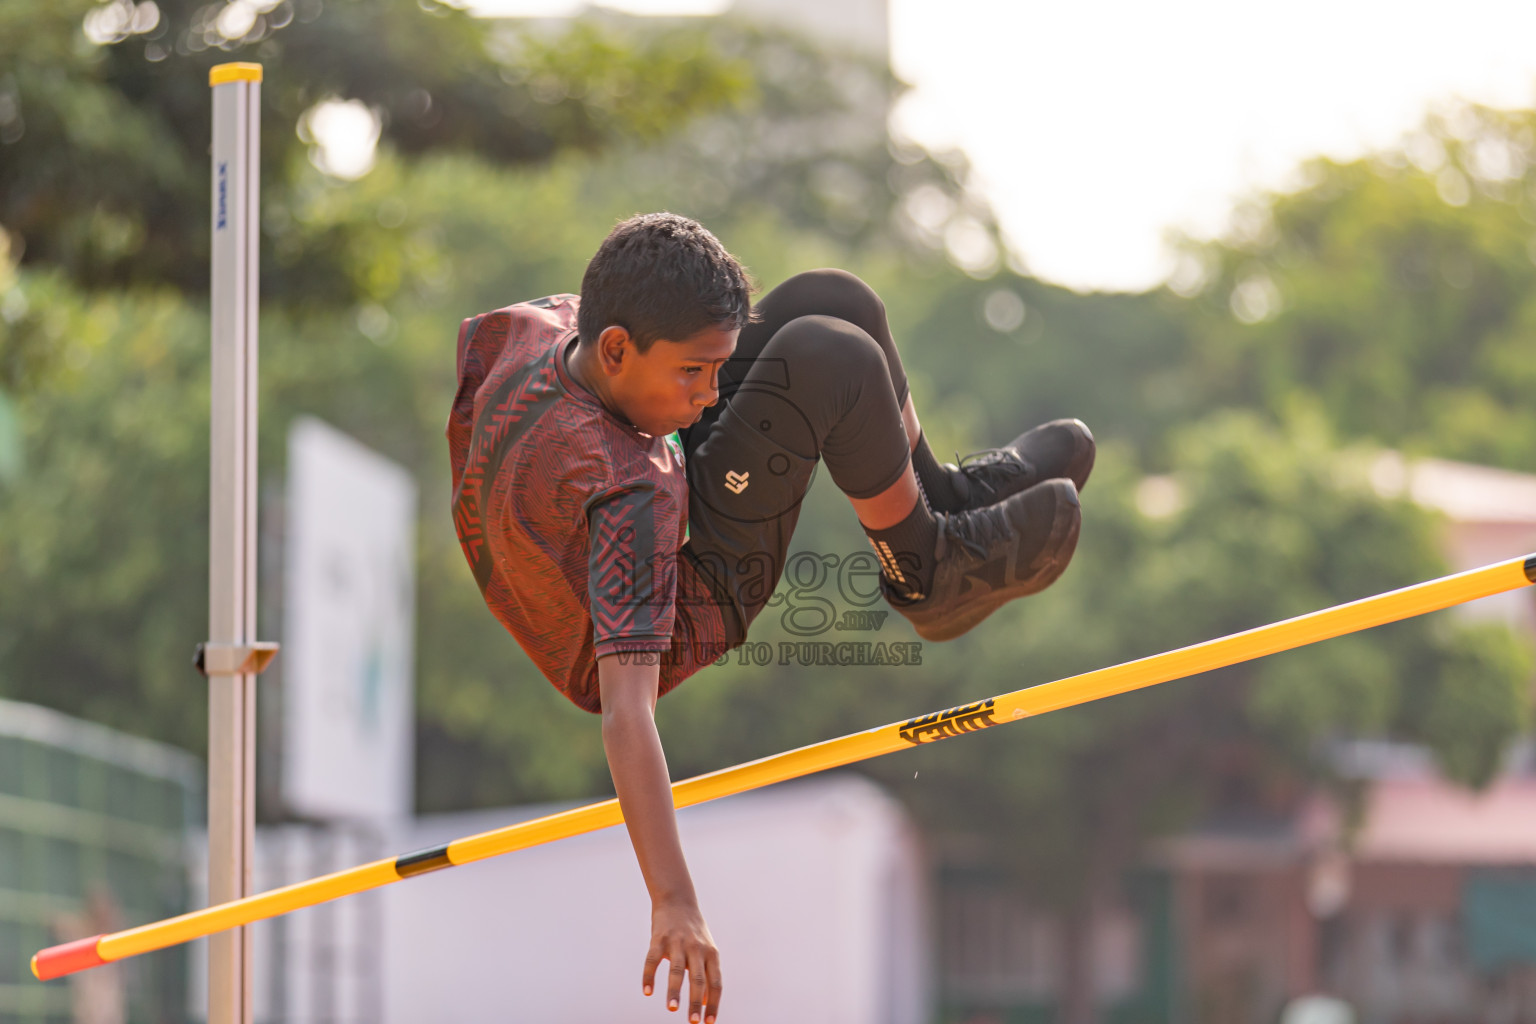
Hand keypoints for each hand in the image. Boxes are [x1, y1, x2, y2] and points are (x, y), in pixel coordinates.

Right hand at [643, 897, 721, 1023]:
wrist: (677, 899)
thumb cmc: (694, 932)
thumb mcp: (706, 950)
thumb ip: (707, 974)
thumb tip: (706, 1002)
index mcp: (711, 954)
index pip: (715, 983)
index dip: (713, 1004)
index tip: (709, 1023)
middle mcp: (696, 948)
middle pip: (698, 979)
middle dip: (695, 1002)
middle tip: (693, 1022)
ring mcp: (677, 942)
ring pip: (677, 970)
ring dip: (675, 991)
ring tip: (672, 1009)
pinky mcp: (659, 938)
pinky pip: (653, 960)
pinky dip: (649, 976)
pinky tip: (648, 991)